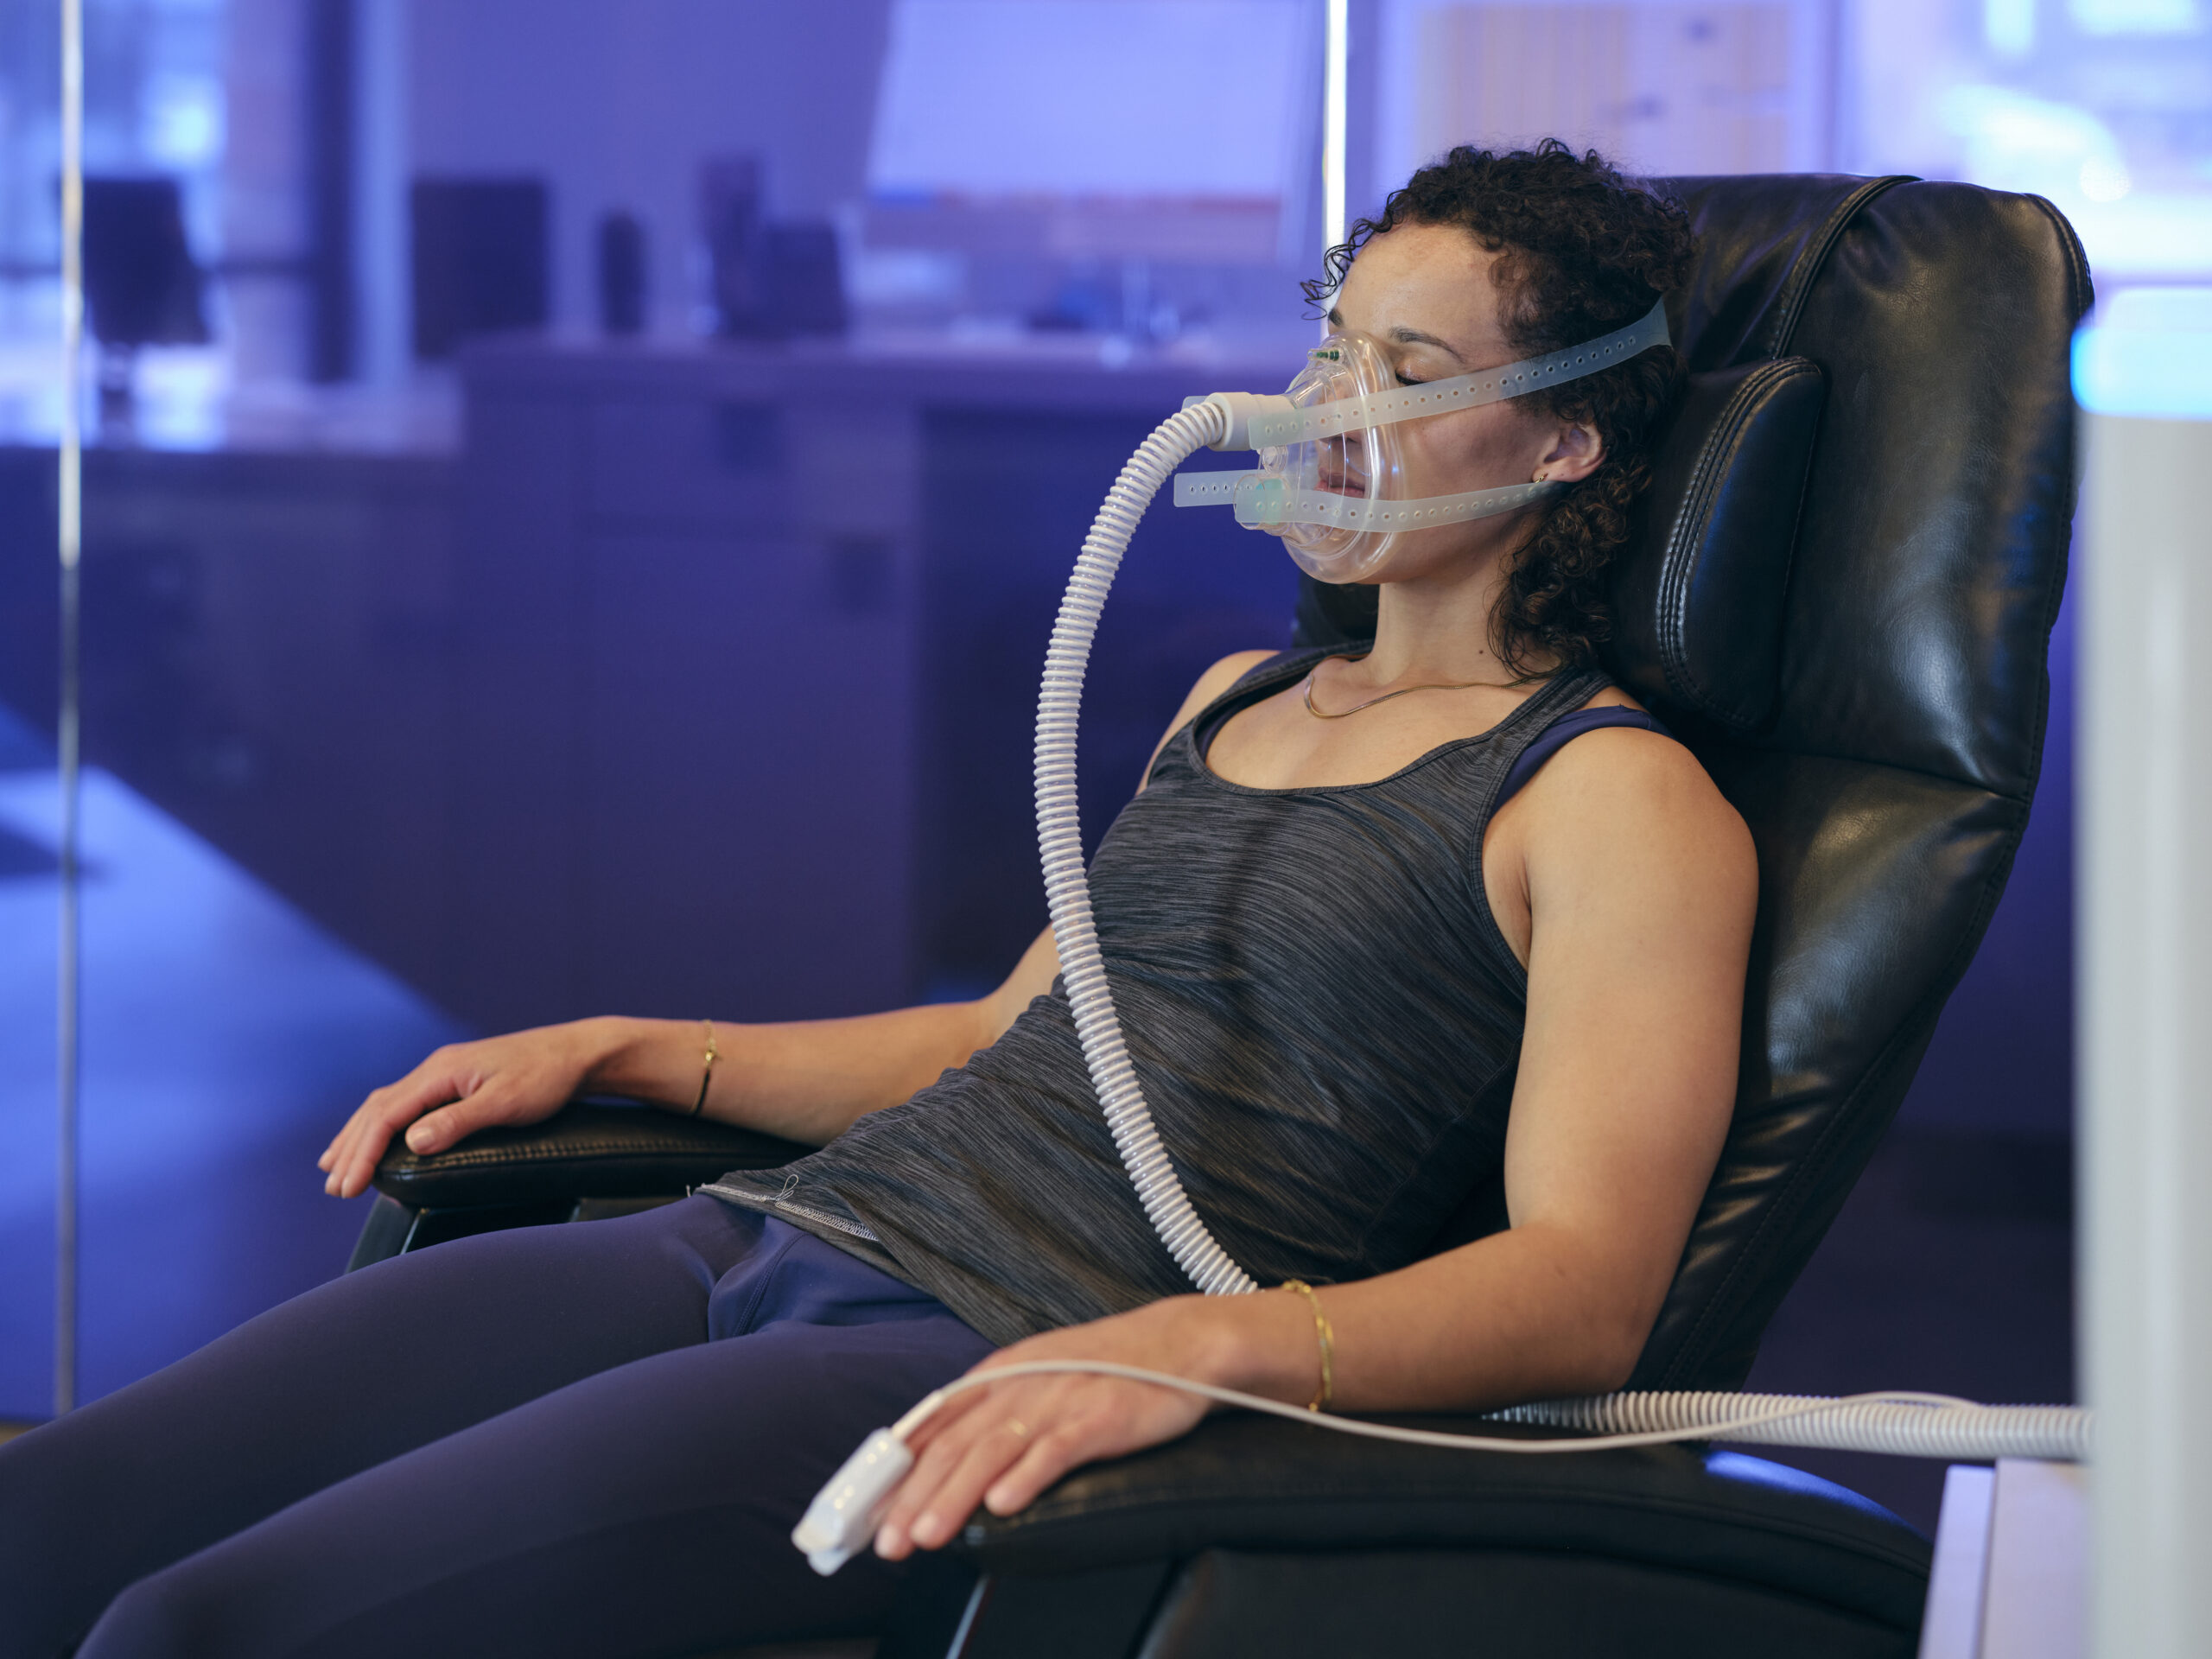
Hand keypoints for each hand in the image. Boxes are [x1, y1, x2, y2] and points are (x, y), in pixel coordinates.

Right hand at [318, 1020, 616, 1198]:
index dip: (364, 1153)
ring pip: (386, 1105)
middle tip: (334, 1189)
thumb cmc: (548, 1078)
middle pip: (377, 1109)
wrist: (578, 1054)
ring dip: (358, 1137)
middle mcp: (435, 1069)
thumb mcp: (506, 1103)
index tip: (348, 1187)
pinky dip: (380, 1125)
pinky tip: (377, 1140)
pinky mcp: (455, 1081)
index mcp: (441, 1072)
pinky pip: (404, 1104)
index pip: (387, 1115)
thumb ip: (459, 1122)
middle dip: (351, 1149)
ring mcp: (444, 1073)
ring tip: (334, 1167)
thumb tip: (413, 1142)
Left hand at [873, 1290, 1309, 1559]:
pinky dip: (1028, 1477)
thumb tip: (936, 1464)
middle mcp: (1018, 1385)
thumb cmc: (1102, 1371)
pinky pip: (1057, 1449)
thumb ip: (987, 1416)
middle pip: (954, 1446)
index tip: (865, 1517)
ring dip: (955, 1497)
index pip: (931, 1429)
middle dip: (913, 1499)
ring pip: (993, 1451)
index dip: (893, 1474)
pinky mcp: (1100, 1417)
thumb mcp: (1032, 1381)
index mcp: (996, 1378)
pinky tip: (1004, 1506)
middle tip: (887, 1544)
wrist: (1178, 1344)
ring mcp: (1058, 1400)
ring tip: (928, 1535)